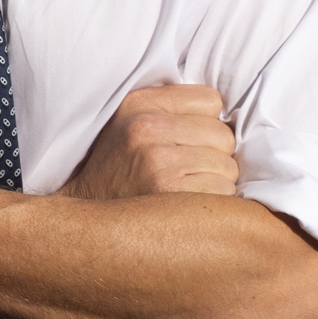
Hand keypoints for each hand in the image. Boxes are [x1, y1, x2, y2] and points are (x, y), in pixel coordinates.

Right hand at [63, 85, 238, 199]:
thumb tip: (229, 112)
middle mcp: (146, 127)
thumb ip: (170, 109)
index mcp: (138, 103)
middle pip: (224, 136)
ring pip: (229, 167)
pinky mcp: (170, 193)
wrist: (88, 218)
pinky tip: (189, 205)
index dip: (207, 122)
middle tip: (188, 168)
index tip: (190, 139)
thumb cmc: (118, 169)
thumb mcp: (128, 122)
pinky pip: (224, 193)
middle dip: (215, 154)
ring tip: (186, 187)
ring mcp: (158, 161)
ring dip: (217, 181)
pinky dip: (214, 202)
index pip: (211, 100)